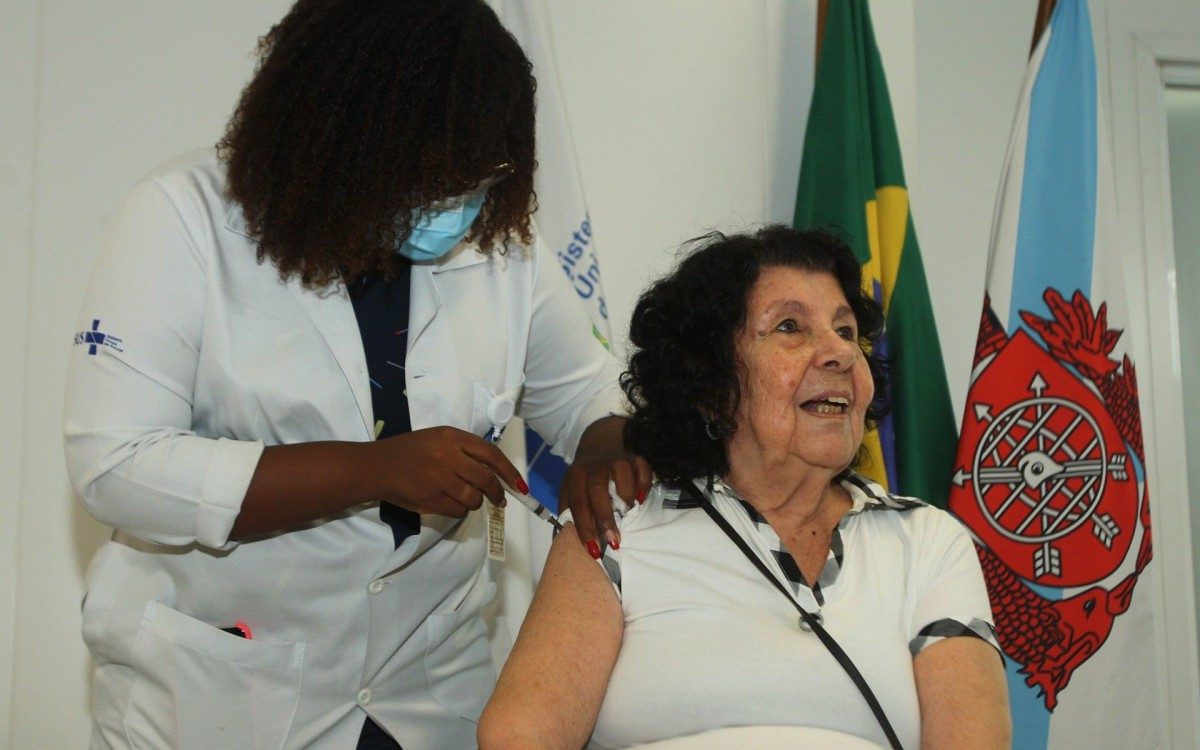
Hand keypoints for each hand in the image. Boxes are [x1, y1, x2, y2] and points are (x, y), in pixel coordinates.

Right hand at [371, 426, 526, 517]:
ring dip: (475, 502)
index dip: (509, 471)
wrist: (376, 467)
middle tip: (500, 500)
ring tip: (466, 498)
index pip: (490, 454)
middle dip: (498, 493)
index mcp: (451, 437)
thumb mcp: (437, 439)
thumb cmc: (409, 451)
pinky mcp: (430, 498)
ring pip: (474, 498)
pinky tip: (449, 503)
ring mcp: (439, 478)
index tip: (520, 485)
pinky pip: (458, 511)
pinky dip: (459, 510)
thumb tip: (495, 473)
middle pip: (486, 480)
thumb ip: (463, 450)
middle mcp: (447, 455)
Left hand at [560, 417, 651, 558]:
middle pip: (598, 491)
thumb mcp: (571, 489)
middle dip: (606, 518)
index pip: (578, 503)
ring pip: (623, 480)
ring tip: (626, 513)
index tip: (593, 550)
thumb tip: (571, 539)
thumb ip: (571, 511)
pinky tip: (639, 498)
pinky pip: (643, 473)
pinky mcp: (635, 457)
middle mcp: (595, 467)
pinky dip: (643, 487)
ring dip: (626, 500)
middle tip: (614, 541)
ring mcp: (616, 460)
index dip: (584, 527)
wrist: (600, 442)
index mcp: (576, 476)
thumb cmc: (585, 477)